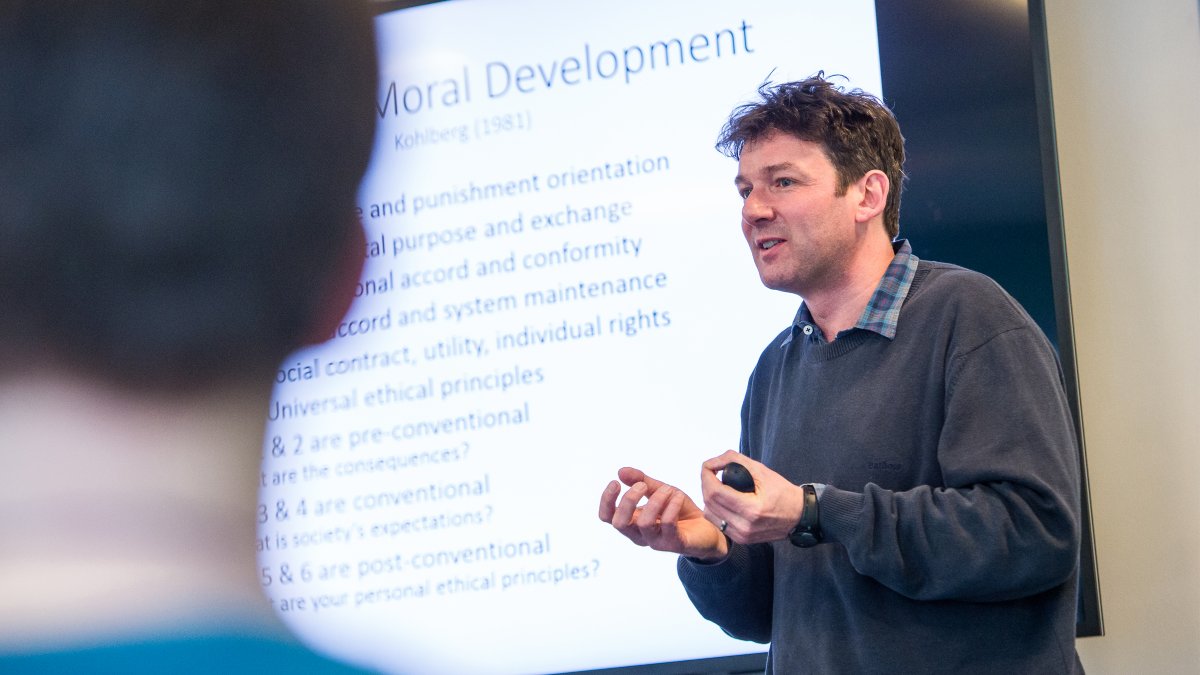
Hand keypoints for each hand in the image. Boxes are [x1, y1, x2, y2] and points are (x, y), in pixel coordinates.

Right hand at [598, 467, 727, 560]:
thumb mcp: (660, 491)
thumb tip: (620, 471)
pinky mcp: (674, 544)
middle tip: (642, 485)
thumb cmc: (680, 510)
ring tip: (668, 489)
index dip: (606, 500)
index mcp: (632, 522)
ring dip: (655, 500)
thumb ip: (641, 481)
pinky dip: (672, 506)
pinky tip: (677, 496)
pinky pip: (668, 524)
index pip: (607, 517)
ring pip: (644, 523)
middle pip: (619, 523)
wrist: (708, 527)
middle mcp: (640, 534)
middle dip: (628, 500)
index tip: (615, 482)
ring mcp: (656, 541)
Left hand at [701, 450, 806, 543]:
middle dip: (705, 484)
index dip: (706, 476)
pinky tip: (722, 500)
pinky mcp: (741, 540)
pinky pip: (719, 523)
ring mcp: (742, 535)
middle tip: (711, 473)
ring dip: (708, 498)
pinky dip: (715, 510)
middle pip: (709, 503)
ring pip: (710, 515)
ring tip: (716, 486)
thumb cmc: (783, 492)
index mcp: (751, 509)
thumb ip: (736, 461)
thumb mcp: (762, 470)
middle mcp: (744, 526)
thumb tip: (714, 461)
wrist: (800, 516)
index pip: (715, 492)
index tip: (707, 466)